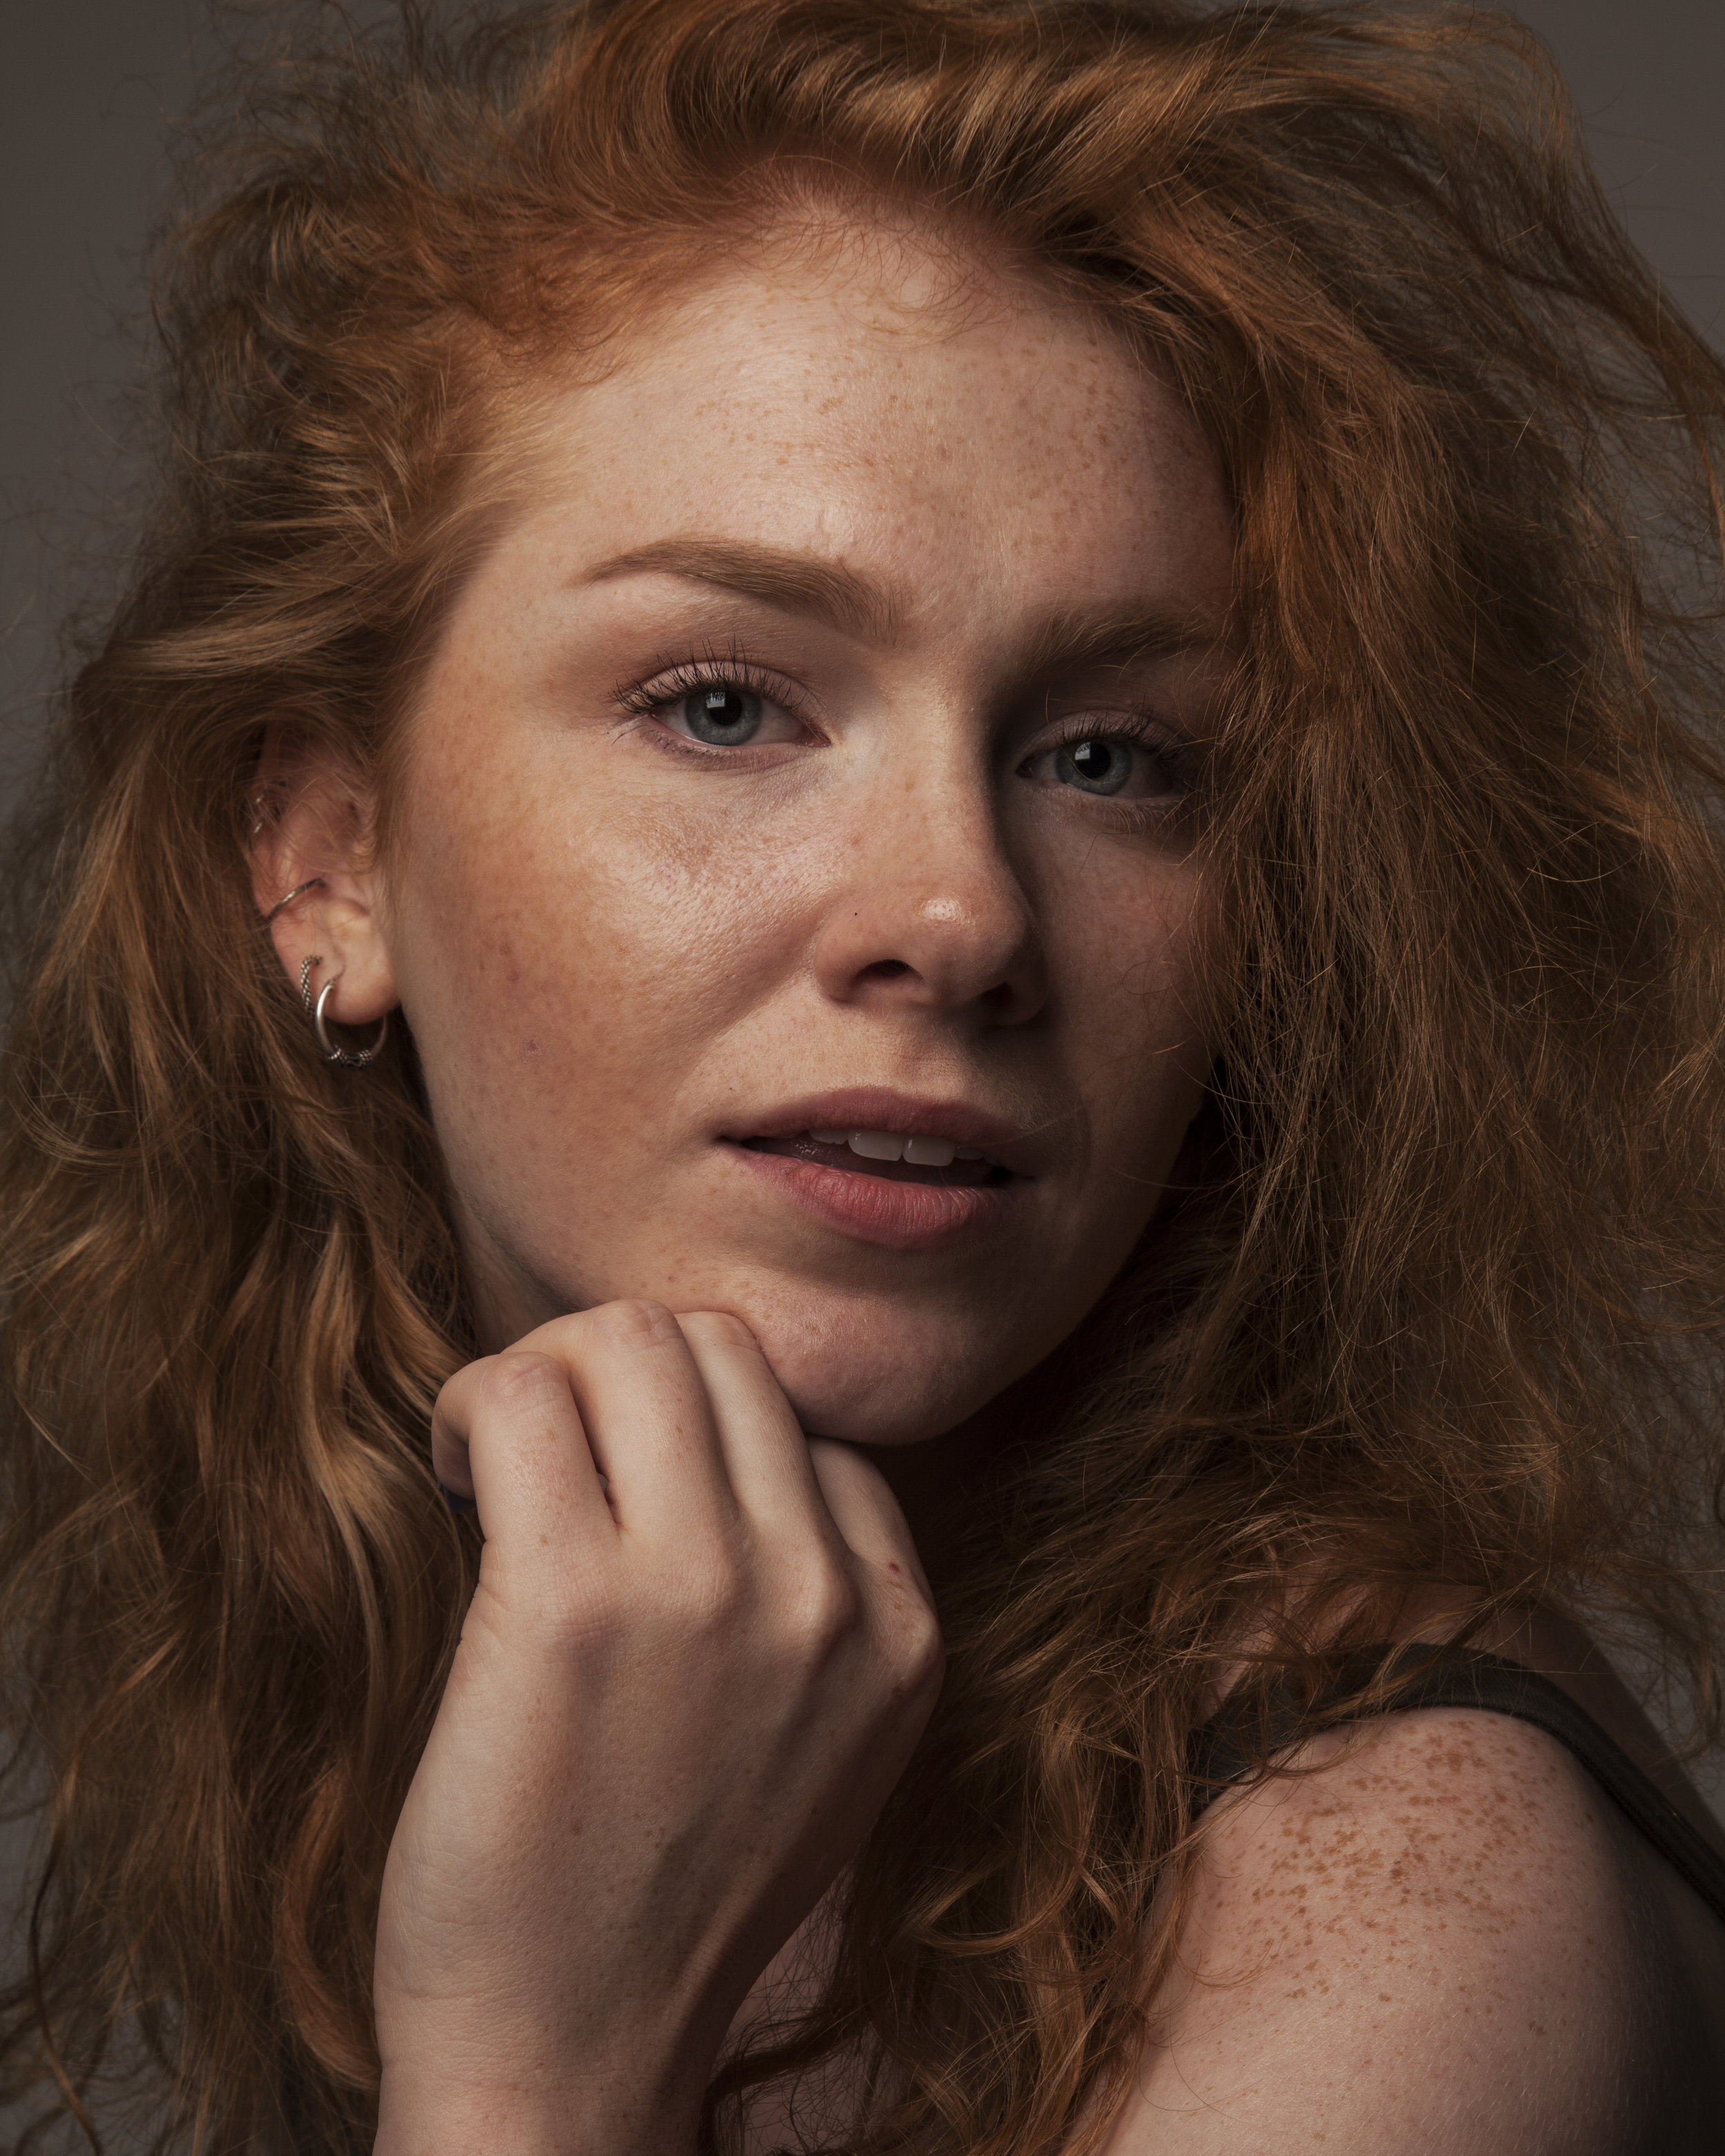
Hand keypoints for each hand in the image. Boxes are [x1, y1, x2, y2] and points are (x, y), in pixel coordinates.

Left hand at [371, 1301, 943, 2155]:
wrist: (570, 2052)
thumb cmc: (663, 1889)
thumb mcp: (820, 1744)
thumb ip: (813, 1600)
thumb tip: (713, 1440)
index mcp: (898, 1630)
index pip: (805, 1423)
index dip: (695, 1443)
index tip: (627, 1506)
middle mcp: (823, 1594)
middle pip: (722, 1347)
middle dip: (620, 1372)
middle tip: (547, 1456)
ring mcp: (707, 1589)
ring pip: (632, 1336)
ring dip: (545, 1372)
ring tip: (494, 1464)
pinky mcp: (570, 1601)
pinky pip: (520, 1392)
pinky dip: (469, 1405)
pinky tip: (451, 1479)